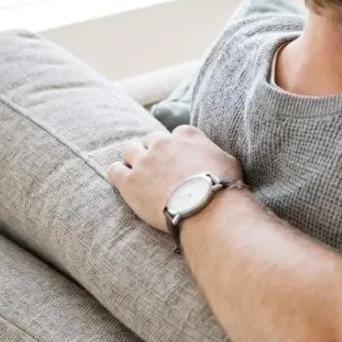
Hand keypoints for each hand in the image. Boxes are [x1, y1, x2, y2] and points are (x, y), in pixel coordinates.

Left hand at [107, 126, 242, 231]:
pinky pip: (114, 170)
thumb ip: (212, 153)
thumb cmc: (221, 186)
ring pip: (129, 150)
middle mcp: (162, 143)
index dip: (177, 147)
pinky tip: (124, 182)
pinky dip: (118, 173)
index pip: (177, 133)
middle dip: (153, 150)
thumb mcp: (227, 160)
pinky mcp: (129, 181)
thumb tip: (211, 157)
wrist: (206, 207)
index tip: (179, 159)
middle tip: (158, 167)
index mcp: (187, 135)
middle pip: (150, 139)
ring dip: (133, 159)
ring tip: (139, 173)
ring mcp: (144, 161)